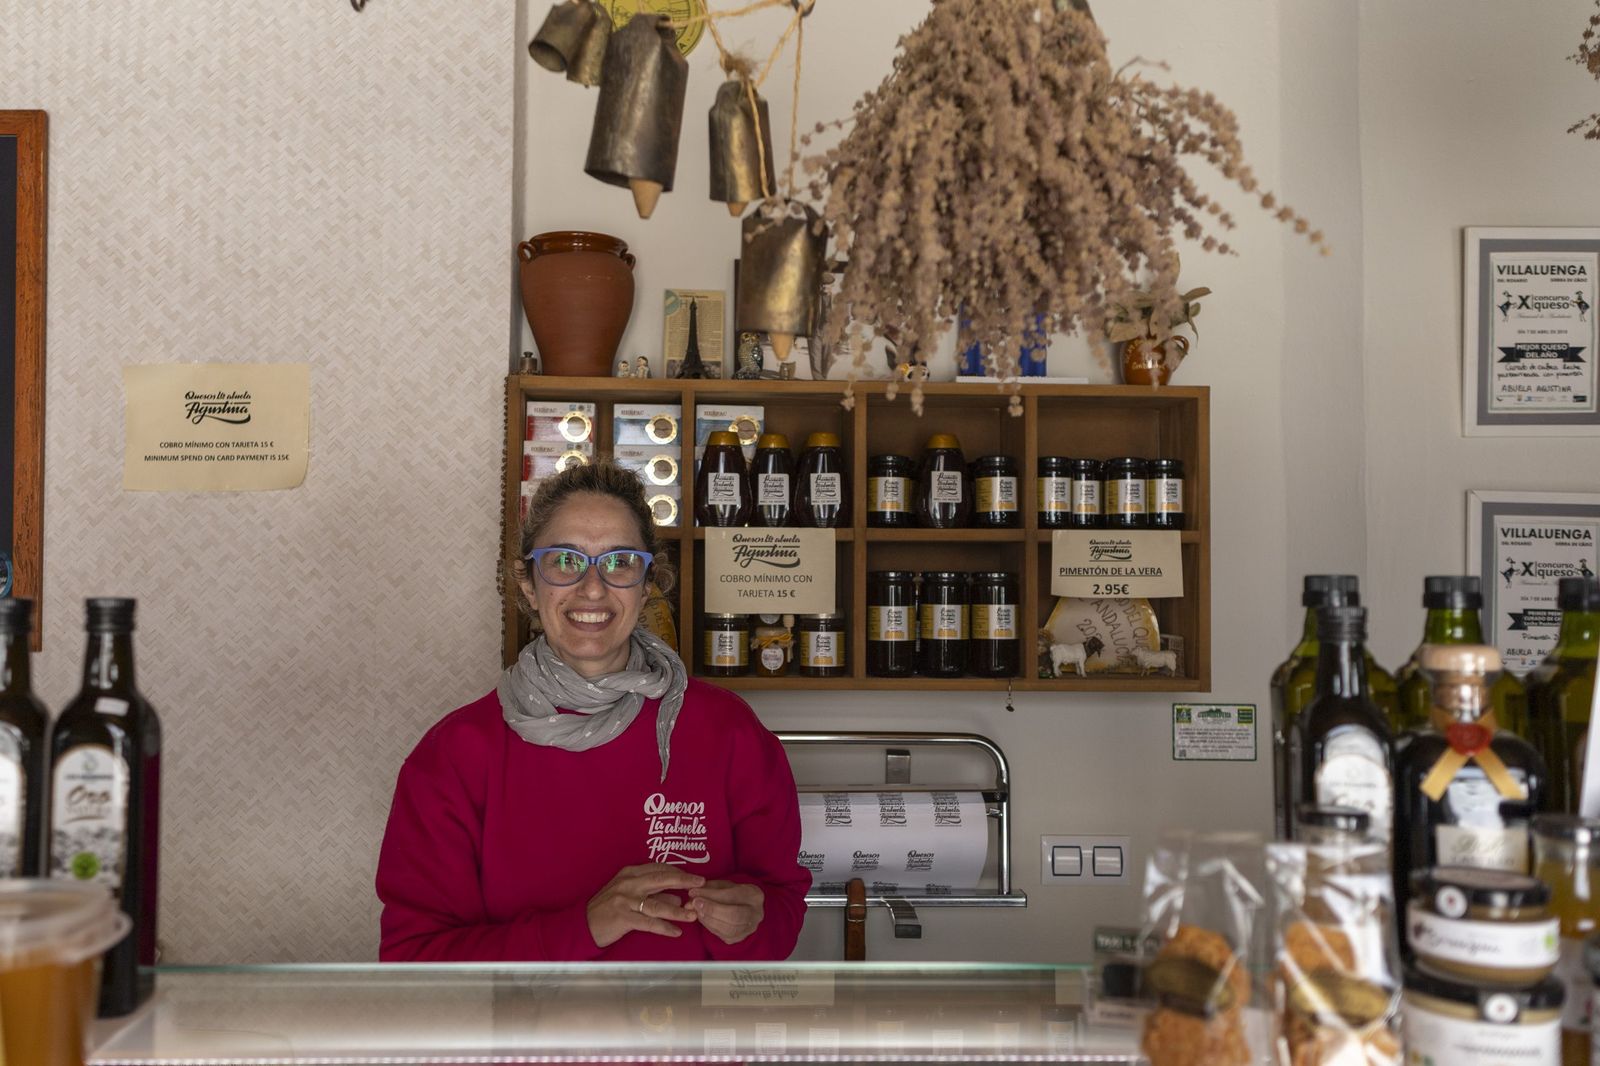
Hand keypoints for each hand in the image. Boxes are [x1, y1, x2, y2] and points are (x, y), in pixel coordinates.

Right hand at [587, 863, 705, 948]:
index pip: (659, 868)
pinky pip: (649, 923)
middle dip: (684, 881)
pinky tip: (676, 932)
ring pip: (657, 904)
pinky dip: (664, 927)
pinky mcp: (623, 917)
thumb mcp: (628, 894)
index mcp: (630, 873)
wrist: (584, 924)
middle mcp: (629, 883)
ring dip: (678, 910)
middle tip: (701, 884)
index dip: (679, 872)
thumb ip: (652, 894)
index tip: (694, 877)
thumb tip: (676, 896)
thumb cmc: (608, 908)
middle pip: (661, 879)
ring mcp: (625, 900)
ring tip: (693, 915)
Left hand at [687, 880, 763, 945]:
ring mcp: (749, 929)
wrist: (743, 908)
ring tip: (696, 910)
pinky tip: (701, 918)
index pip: (733, 896)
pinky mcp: (738, 938)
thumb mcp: (723, 885)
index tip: (694, 892)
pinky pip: (723, 935)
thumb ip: (709, 888)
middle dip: (712, 909)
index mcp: (755, 895)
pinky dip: (709, 926)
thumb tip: (693, 892)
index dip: (712, 895)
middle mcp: (756, 914)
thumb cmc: (732, 894)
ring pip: (728, 928)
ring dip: (708, 919)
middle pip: (734, 915)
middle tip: (695, 903)